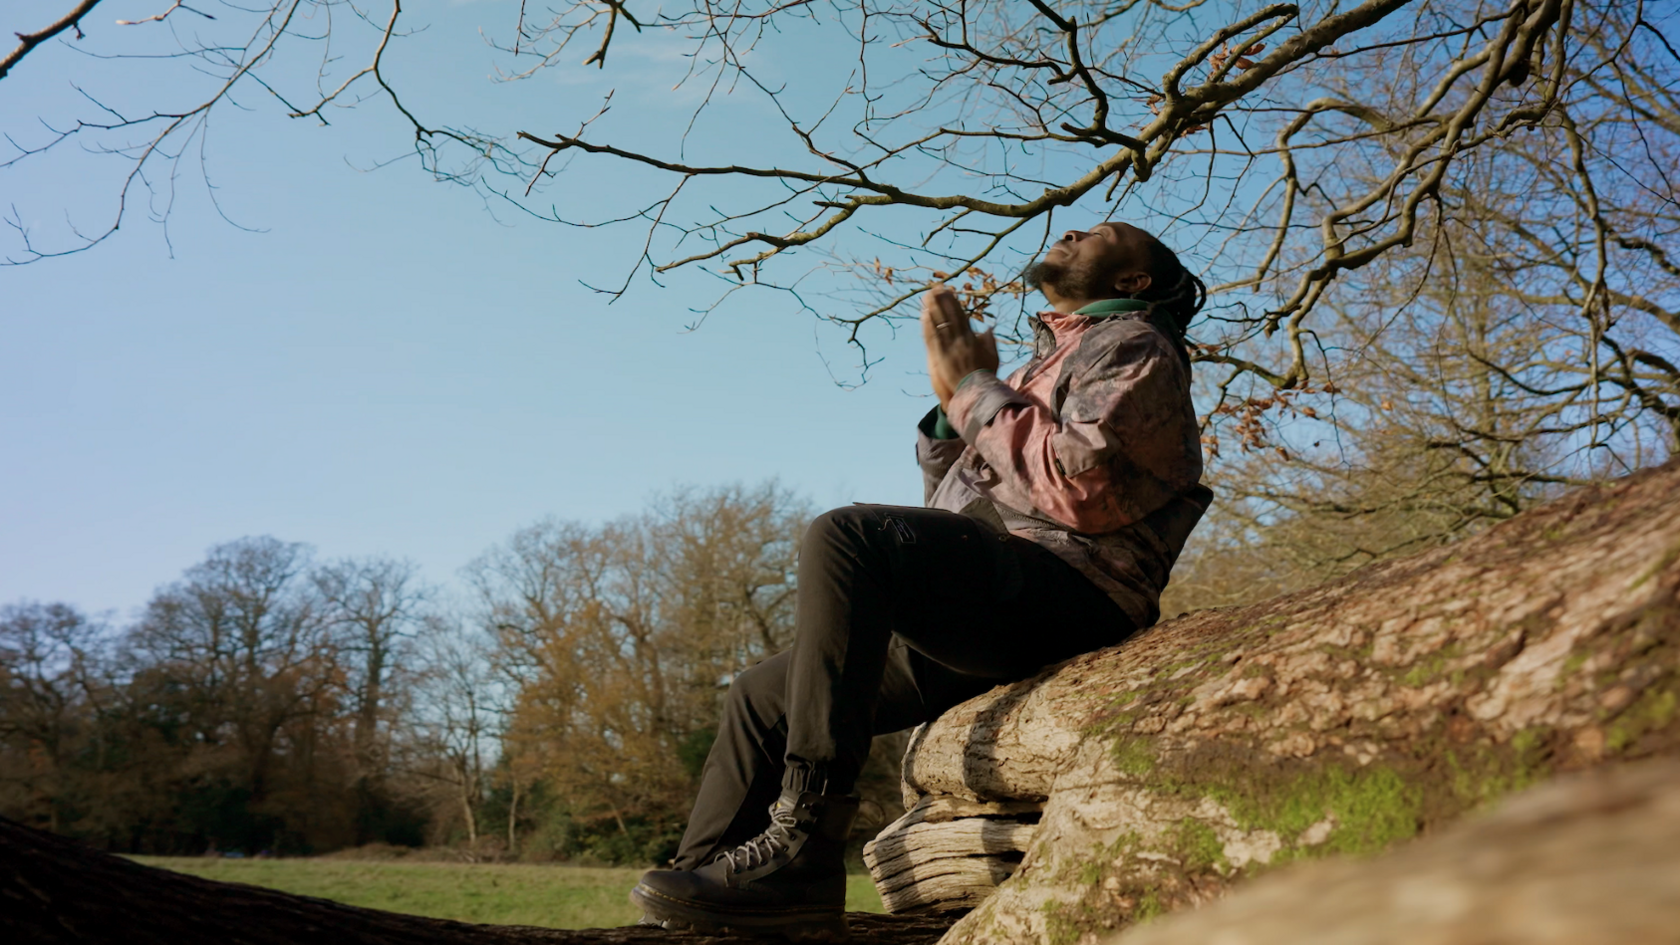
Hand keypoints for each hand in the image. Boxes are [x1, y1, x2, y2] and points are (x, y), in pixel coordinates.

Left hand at [920, 284, 999, 409]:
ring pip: (940, 323)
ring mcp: (950, 346)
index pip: (961, 316)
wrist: (977, 389)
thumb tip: (989, 329)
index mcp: (972, 338)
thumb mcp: (992, 356)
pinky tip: (923, 315)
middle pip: (950, 316)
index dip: (954, 303)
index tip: (949, 292)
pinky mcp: (940, 355)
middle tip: (935, 288)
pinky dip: (928, 326)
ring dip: (933, 308)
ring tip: (926, 296)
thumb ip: (990, 341)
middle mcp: (961, 339)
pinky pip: (933, 337)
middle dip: (942, 301)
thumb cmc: (985, 375)